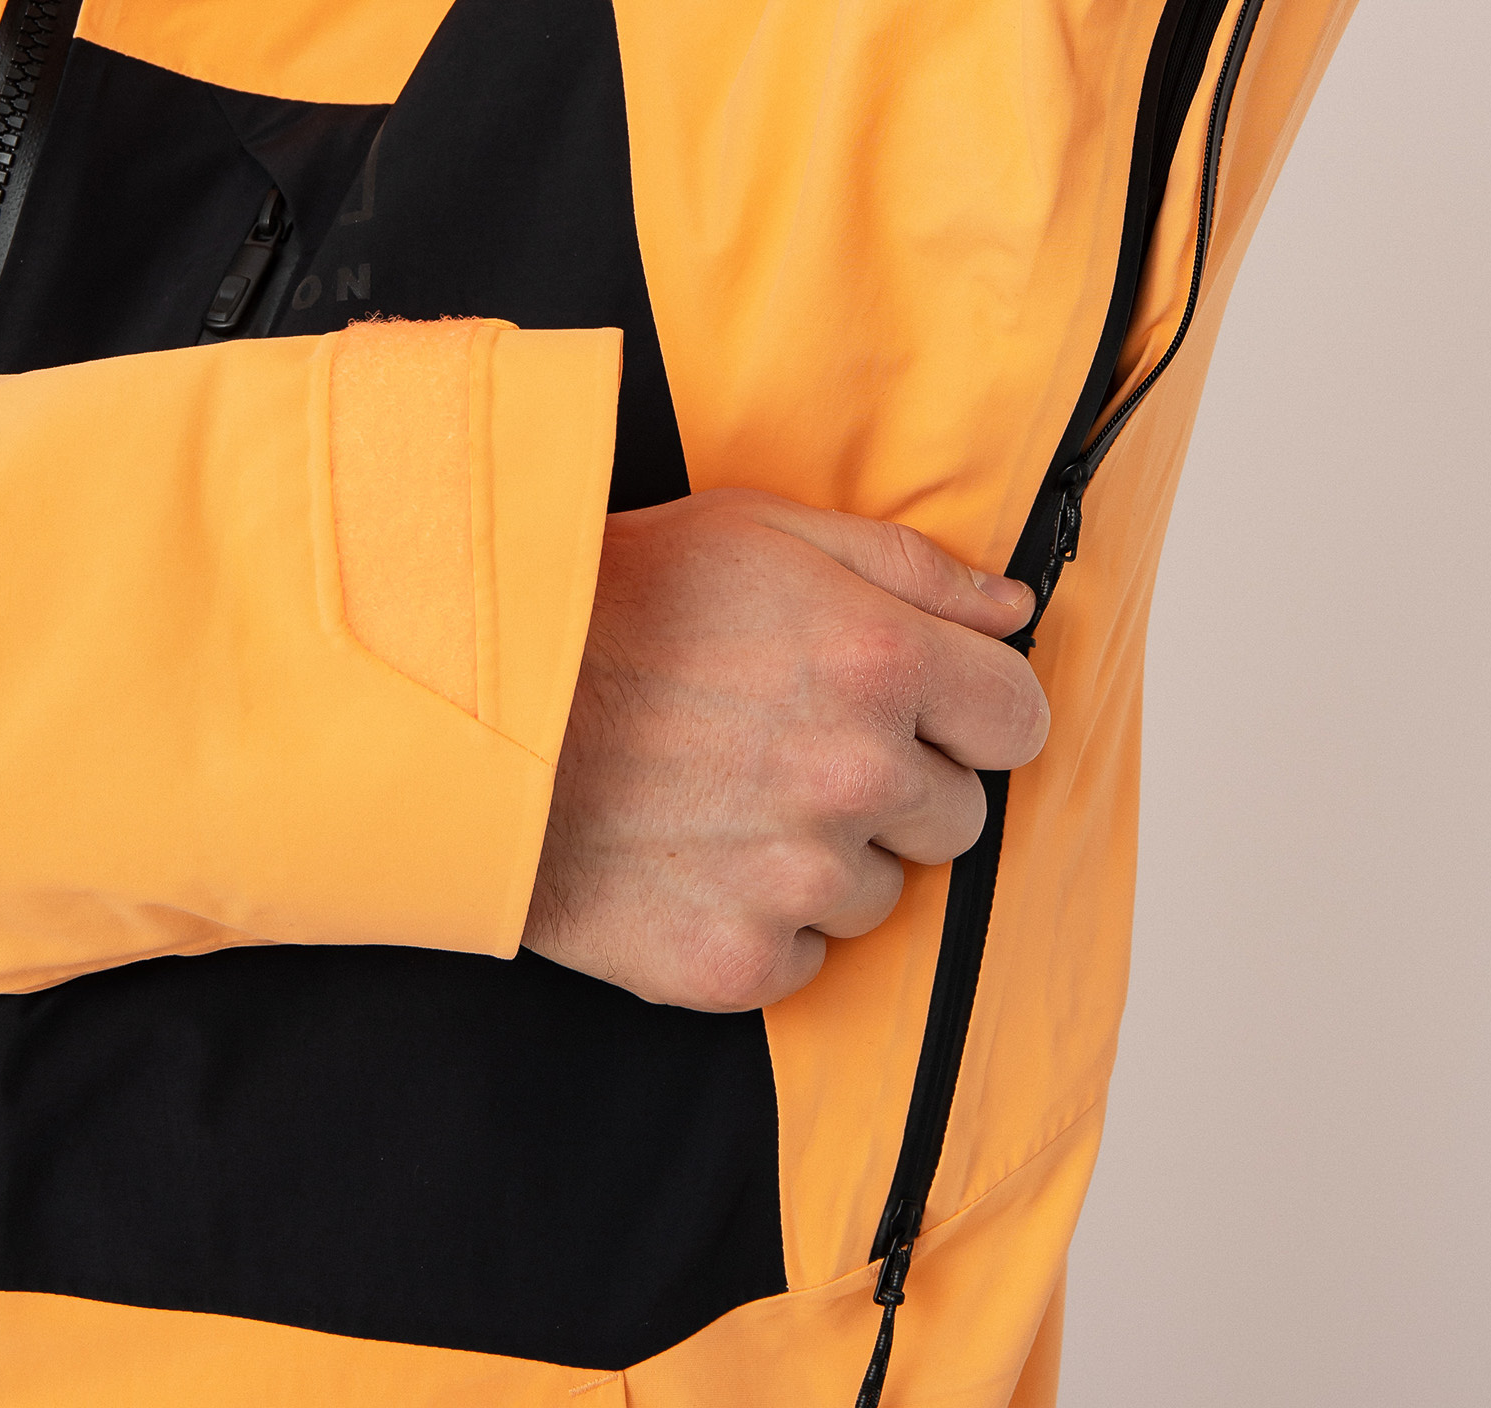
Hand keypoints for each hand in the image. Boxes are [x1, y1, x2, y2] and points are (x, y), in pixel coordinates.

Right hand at [521, 486, 1049, 1010]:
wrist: (471, 708)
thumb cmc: (613, 601)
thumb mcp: (762, 530)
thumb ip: (911, 568)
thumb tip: (1013, 610)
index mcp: (878, 661)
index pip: (1019, 719)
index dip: (976, 710)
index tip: (930, 708)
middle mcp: (854, 776)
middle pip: (958, 816)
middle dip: (900, 782)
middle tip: (801, 743)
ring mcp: (795, 880)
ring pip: (881, 893)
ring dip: (831, 854)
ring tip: (733, 793)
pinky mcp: (733, 961)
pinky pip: (805, 958)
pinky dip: (765, 919)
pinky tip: (698, 853)